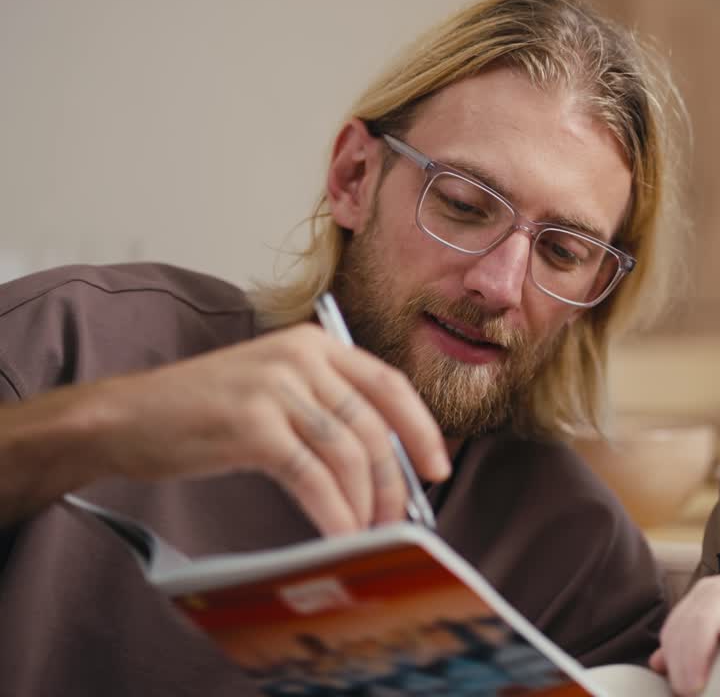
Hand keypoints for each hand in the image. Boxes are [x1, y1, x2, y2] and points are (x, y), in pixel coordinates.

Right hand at [19, 323, 448, 533]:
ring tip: (366, 534)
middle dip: (393, 479)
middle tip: (398, 519)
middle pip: (373, 424)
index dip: (421, 428)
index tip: (437, 468)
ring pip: (349, 452)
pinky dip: (334, 512)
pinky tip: (339, 535)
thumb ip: (326, 410)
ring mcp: (276, 388)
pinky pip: (313, 476)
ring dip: (365, 502)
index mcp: (314, 343)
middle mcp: (300, 357)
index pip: (389, 383)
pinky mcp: (252, 425)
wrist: (123, 417)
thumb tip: (384, 464)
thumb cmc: (200, 413)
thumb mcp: (273, 390)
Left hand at [650, 572, 719, 695]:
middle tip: (683, 693)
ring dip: (700, 649)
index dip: (671, 655)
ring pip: (715, 609)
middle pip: (692, 615)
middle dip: (681, 655)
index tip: (673, 690)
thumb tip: (658, 663)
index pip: (678, 623)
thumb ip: (700, 647)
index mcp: (714, 595)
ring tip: (697, 686)